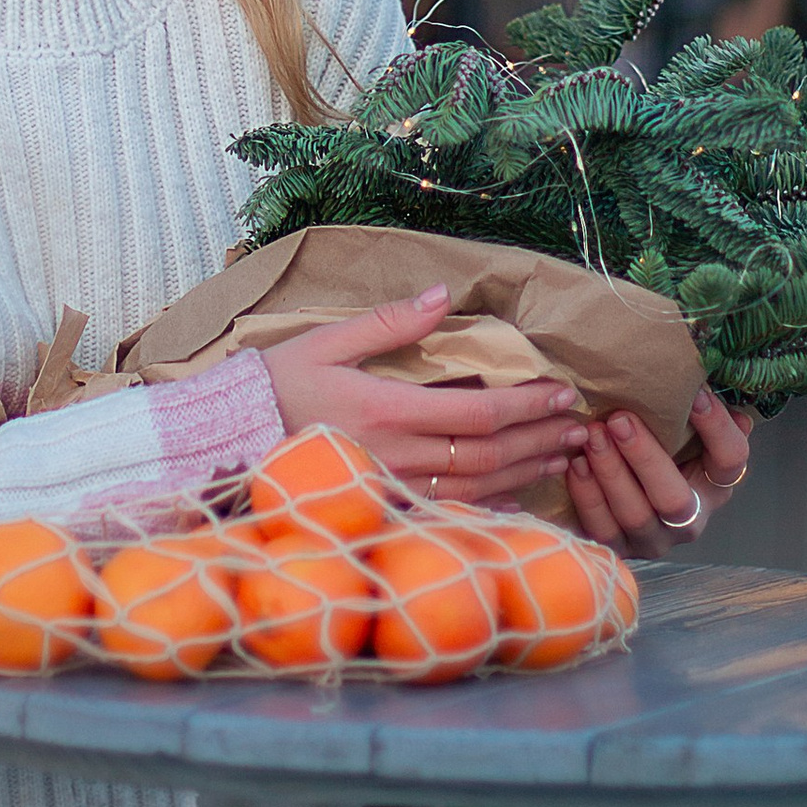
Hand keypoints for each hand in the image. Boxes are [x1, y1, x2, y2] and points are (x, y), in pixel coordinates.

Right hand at [262, 286, 587, 508]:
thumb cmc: (279, 383)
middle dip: (538, 441)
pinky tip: (515, 502)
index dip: (527, 407)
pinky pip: (444, 512)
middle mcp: (396, 454)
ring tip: (559, 457)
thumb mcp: (329, 340)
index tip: (562, 395)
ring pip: (473, 488)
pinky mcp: (381, 503)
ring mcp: (389, 486)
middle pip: (486, 455)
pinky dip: (485, 508)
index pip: (477, 415)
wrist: (229, 437)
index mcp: (388, 409)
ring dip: (522, 473)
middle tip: (577, 429)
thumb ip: (390, 321)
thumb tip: (442, 294)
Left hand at [565, 386, 755, 564]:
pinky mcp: (620, 549)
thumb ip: (696, 408)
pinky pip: (602, 529)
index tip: (696, 393)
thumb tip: (703, 379)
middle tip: (619, 418)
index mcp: (715, 484)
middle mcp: (691, 519)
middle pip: (675, 498)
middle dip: (644, 457)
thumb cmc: (659, 445)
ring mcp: (654, 539)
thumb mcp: (682, 429)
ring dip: (611, 472)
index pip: (731, 460)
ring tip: (592, 435)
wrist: (624, 489)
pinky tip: (576, 463)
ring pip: (635, 514)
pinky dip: (587, 495)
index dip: (716, 428)